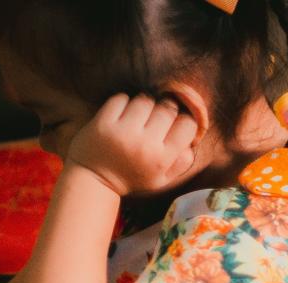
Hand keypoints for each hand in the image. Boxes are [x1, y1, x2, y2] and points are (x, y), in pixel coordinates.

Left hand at [67, 93, 198, 195]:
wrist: (93, 180)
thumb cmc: (131, 177)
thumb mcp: (160, 179)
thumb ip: (181, 162)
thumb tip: (194, 139)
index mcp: (161, 159)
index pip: (188, 125)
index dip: (182, 122)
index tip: (172, 126)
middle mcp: (144, 145)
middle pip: (168, 108)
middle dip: (162, 112)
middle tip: (151, 122)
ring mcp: (122, 132)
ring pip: (145, 100)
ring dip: (142, 105)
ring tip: (135, 119)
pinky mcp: (103, 123)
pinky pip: (121, 98)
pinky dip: (122, 103)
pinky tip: (120, 116)